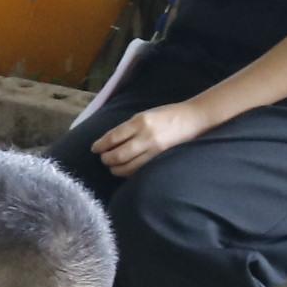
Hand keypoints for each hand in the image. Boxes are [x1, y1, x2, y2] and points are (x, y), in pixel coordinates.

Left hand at [93, 101, 211, 176]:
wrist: (192, 119)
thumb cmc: (166, 115)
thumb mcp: (144, 115)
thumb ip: (128, 127)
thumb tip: (110, 141)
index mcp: (140, 121)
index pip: (114, 137)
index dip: (101, 145)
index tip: (94, 149)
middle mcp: (146, 136)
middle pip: (119, 155)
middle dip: (107, 159)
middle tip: (103, 158)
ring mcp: (155, 150)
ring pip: (128, 166)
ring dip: (115, 168)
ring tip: (112, 166)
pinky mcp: (161, 159)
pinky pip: (140, 170)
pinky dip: (128, 172)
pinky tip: (125, 170)